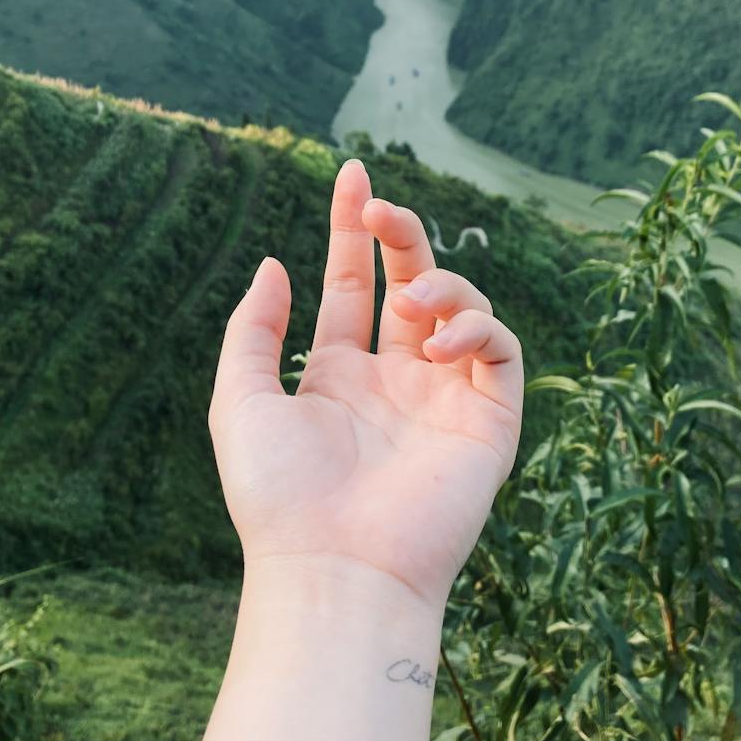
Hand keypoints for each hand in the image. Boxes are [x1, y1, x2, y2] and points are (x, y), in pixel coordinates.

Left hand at [207, 159, 523, 611]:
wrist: (334, 567)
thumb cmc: (278, 496)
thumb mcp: (239, 399)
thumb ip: (253, 329)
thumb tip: (277, 263)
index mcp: (339, 377)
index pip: (354, 284)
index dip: (352, 228)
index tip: (351, 173)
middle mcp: (395, 382)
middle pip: (411, 281)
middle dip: (402, 232)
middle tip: (380, 205)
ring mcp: (444, 399)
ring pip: (462, 307)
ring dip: (438, 283)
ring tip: (411, 302)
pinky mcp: (488, 422)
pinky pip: (500, 350)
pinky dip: (476, 327)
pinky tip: (434, 345)